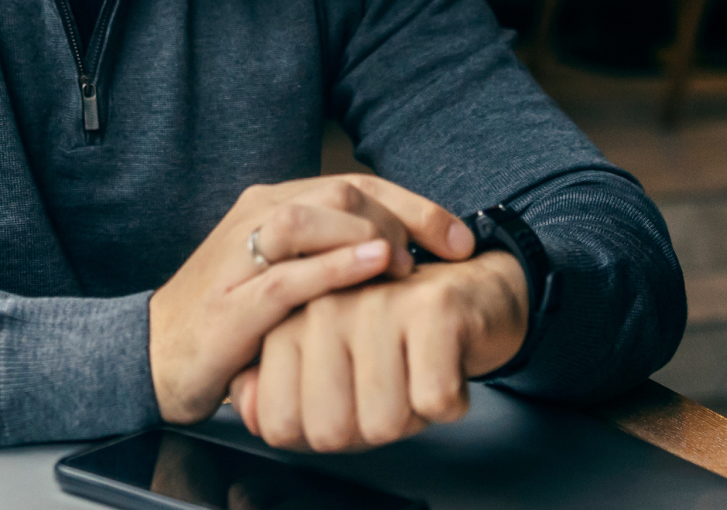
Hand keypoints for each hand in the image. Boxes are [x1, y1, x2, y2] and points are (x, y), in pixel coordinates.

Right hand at [149, 175, 477, 422]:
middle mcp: (255, 218)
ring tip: (406, 262)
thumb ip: (333, 257)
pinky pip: (287, 274)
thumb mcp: (288, 277)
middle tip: (438, 256)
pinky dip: (335, 265)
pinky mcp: (231, 303)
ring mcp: (239, 257)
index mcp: (273, 206)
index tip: (459, 239)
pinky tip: (373, 267)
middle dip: (401, 218)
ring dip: (369, 234)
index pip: (354, 185)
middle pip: (340, 191)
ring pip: (310, 218)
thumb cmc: (230, 320)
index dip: (414, 206)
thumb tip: (409, 258)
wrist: (152, 356)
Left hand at [226, 250, 528, 452]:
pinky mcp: (433, 307)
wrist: (474, 291)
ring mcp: (377, 303)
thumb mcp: (329, 368)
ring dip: (412, 416)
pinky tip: (447, 364)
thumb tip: (252, 416)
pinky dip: (451, 401)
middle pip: (330, 430)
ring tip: (416, 372)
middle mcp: (324, 306)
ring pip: (384, 422)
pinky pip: (433, 400)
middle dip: (368, 430)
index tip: (347, 402)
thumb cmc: (397, 336)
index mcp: (289, 323)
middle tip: (389, 389)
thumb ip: (279, 395)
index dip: (321, 434)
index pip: (279, 422)